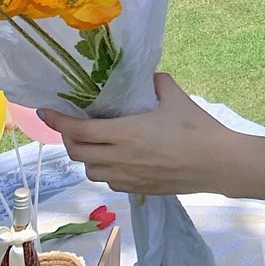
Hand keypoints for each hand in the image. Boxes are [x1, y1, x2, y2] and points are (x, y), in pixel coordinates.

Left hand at [40, 72, 231, 196]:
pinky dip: (104, 170)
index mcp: (125, 133)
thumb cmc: (198, 129)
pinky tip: (116, 161)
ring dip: (86, 157)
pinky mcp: (138, 189)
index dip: (57, 121)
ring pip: (90, 170)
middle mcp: (120, 157)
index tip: (46, 111)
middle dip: (68, 138)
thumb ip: (157, 83)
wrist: (218, 163)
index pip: (79, 129)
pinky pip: (109, 181)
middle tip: (72, 126)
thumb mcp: (176, 98)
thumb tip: (147, 76)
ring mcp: (127, 177)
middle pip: (77, 152)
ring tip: (94, 145)